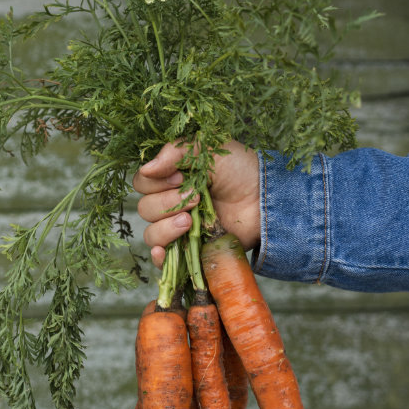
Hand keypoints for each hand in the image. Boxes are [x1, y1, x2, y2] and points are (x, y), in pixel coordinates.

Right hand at [132, 139, 259, 267]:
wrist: (266, 201)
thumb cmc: (240, 171)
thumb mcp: (208, 148)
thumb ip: (175, 151)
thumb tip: (146, 169)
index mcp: (171, 180)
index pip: (142, 183)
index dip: (155, 182)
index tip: (180, 177)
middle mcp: (171, 204)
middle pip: (145, 209)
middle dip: (167, 203)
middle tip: (197, 198)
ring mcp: (179, 229)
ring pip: (151, 233)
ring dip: (166, 227)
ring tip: (190, 222)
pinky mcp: (189, 251)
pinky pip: (161, 260)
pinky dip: (158, 256)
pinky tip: (163, 251)